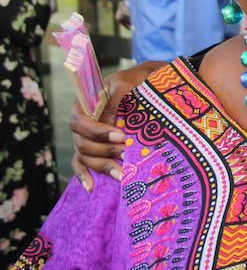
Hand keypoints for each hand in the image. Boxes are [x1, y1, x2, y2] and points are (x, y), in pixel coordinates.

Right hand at [68, 62, 163, 189]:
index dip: (97, 132)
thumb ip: (114, 102)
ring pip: (84, 157)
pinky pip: (81, 165)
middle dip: (105, 151)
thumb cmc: (135, 81)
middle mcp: (82, 123)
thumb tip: (107, 125)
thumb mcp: (126, 84)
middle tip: (127, 154)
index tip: (121, 136)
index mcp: (84, 104)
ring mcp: (86, 138)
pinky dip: (84, 176)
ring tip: (122, 174)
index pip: (79, 122)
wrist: (145, 83)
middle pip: (82, 144)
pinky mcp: (94, 149)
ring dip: (102, 167)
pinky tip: (92, 187)